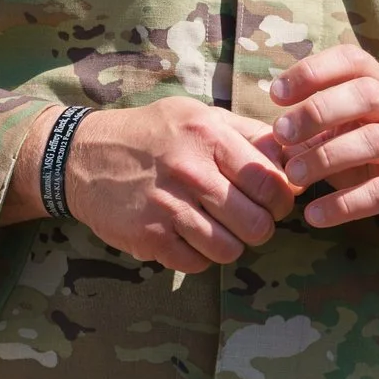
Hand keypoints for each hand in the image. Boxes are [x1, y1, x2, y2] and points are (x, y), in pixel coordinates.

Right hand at [7, 100, 295, 273]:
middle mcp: (189, 171)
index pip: (272, 182)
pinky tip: (189, 236)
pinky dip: (200, 256)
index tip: (274, 200)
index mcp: (208, 135)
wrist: (81, 157)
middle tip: (248, 218)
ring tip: (218, 228)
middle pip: (257, 223)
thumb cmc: (150, 134)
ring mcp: (167, 207)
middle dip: (261, 227)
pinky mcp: (149, 237)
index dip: (283, 199)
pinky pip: (197, 264)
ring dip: (231, 244)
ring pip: (230, 249)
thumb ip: (246, 133)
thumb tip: (296, 155)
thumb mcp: (196, 115)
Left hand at [269, 45, 378, 253]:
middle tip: (280, 134)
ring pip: (372, 142)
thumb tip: (273, 131)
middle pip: (364, 95)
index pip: (353, 61)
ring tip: (293, 175)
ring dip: (325, 157)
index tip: (277, 93)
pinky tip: (315, 215)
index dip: (314, 71)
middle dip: (317, 111)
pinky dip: (344, 204)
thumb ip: (324, 125)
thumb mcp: (361, 130)